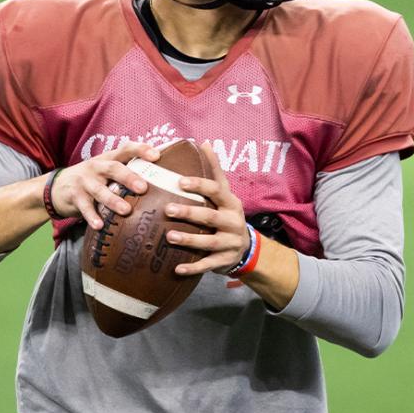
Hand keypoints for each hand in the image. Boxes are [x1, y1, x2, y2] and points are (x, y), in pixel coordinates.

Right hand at [50, 143, 159, 228]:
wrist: (57, 187)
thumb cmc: (93, 179)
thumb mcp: (106, 170)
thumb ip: (127, 172)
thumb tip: (161, 180)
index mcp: (108, 158)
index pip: (125, 149)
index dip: (141, 150)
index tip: (156, 155)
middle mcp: (96, 167)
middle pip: (113, 168)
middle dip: (128, 177)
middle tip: (143, 188)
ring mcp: (84, 182)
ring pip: (99, 190)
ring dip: (113, 200)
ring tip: (126, 211)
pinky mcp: (75, 197)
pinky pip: (84, 207)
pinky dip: (92, 217)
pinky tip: (100, 226)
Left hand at [163, 143, 250, 275]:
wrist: (246, 248)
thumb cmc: (227, 214)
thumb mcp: (224, 193)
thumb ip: (214, 170)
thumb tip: (204, 143)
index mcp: (230, 203)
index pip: (216, 190)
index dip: (199, 185)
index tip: (179, 182)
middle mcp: (232, 222)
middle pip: (210, 217)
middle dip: (189, 214)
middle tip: (168, 209)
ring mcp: (230, 243)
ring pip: (208, 242)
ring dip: (188, 240)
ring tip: (168, 236)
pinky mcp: (224, 261)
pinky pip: (207, 265)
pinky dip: (192, 268)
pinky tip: (176, 269)